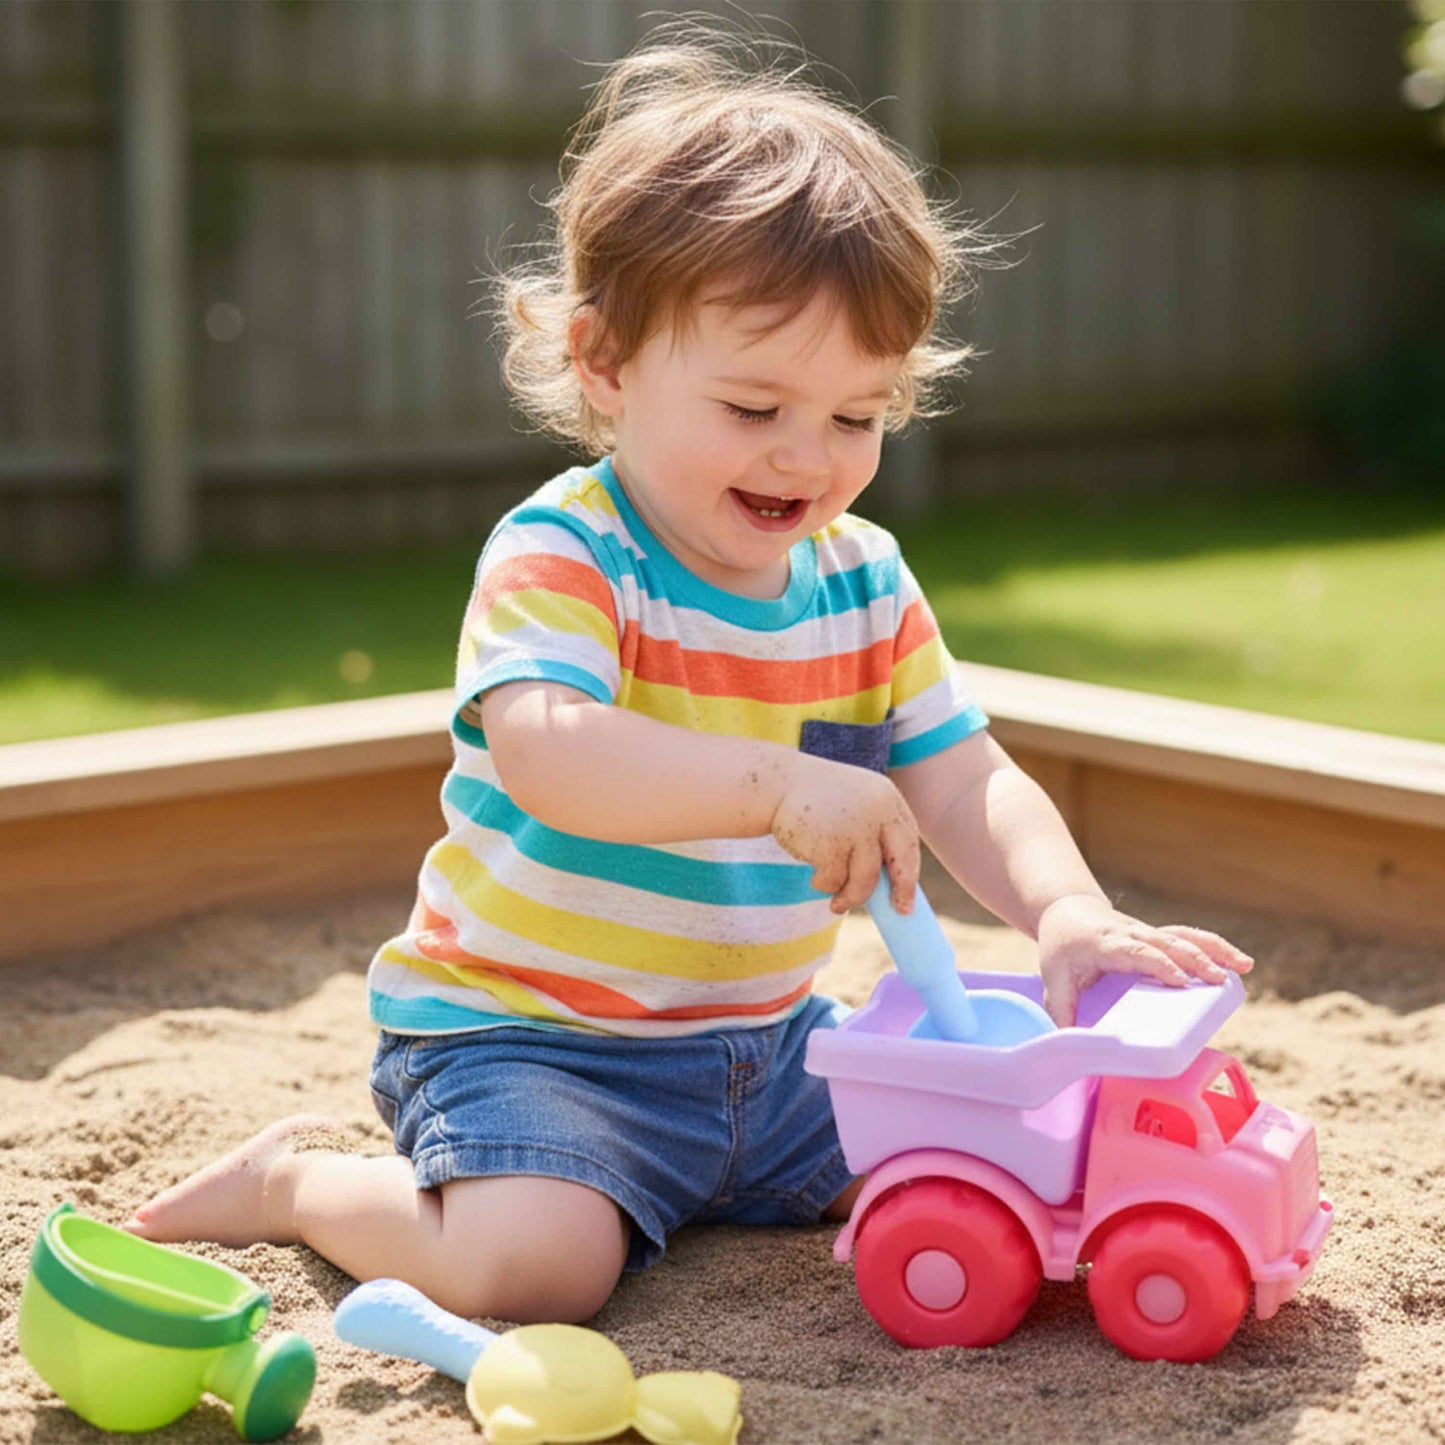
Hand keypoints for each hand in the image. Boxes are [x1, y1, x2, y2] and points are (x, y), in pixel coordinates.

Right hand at [770, 754, 919, 914]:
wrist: (775, 784)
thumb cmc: (814, 801)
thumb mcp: (853, 804)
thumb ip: (875, 831)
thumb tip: (893, 883)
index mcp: (886, 796)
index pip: (908, 840)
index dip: (909, 869)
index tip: (906, 893)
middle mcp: (876, 811)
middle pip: (901, 861)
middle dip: (902, 889)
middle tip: (900, 911)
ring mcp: (855, 828)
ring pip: (866, 880)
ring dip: (851, 897)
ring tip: (836, 904)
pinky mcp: (830, 845)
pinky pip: (834, 881)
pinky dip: (823, 884)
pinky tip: (811, 871)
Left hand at [1036, 893, 1253, 1027]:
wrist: (1067, 909)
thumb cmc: (1062, 946)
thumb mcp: (1053, 977)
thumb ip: (1061, 1009)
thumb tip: (1069, 1045)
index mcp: (1105, 943)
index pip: (1135, 952)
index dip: (1158, 964)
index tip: (1180, 981)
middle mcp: (1130, 934)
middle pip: (1166, 942)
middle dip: (1193, 959)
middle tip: (1218, 981)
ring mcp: (1147, 932)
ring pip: (1183, 936)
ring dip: (1213, 949)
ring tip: (1243, 966)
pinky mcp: (1158, 935)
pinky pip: (1189, 937)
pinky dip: (1214, 946)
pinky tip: (1239, 962)